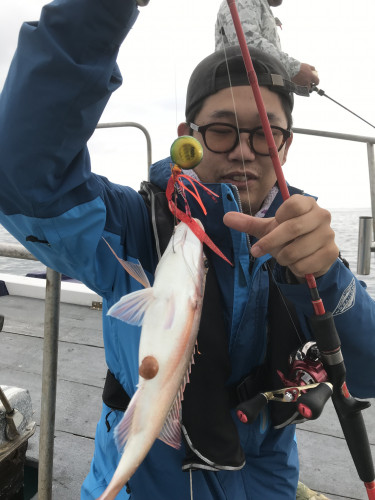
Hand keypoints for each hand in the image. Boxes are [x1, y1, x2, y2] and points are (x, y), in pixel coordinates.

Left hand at [223, 195, 338, 279]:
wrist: (309, 255)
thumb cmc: (287, 237)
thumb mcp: (268, 228)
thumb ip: (248, 223)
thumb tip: (226, 217)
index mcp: (307, 204)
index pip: (292, 205)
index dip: (278, 219)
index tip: (272, 226)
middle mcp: (322, 216)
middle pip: (292, 228)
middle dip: (271, 243)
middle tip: (258, 251)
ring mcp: (328, 235)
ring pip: (296, 251)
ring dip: (282, 257)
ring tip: (283, 255)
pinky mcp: (332, 253)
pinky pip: (304, 265)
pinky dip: (294, 268)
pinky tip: (296, 262)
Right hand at [292, 63, 319, 87]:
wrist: (292, 70)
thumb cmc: (300, 67)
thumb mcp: (308, 66)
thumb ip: (313, 68)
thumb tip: (315, 70)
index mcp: (311, 76)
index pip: (317, 81)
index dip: (317, 82)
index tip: (316, 83)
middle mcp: (307, 81)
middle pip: (310, 87)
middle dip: (310, 86)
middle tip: (309, 84)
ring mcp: (302, 84)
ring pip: (305, 88)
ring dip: (305, 86)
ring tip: (304, 83)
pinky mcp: (298, 85)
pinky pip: (301, 87)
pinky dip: (301, 86)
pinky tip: (300, 82)